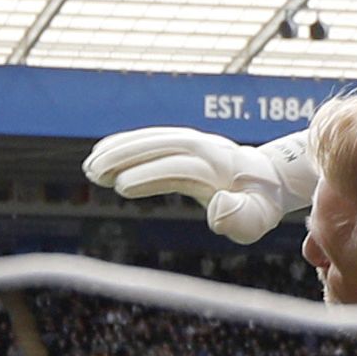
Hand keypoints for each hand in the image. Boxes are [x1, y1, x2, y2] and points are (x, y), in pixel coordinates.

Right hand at [82, 126, 317, 242]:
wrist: (267, 178)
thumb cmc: (258, 207)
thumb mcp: (257, 219)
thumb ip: (239, 217)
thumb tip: (217, 204)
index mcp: (222, 169)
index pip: (182, 168)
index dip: (151, 175)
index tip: (121, 186)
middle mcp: (207, 149)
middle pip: (163, 146)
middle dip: (127, 156)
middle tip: (94, 172)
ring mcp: (195, 141)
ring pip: (154, 137)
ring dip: (120, 147)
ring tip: (89, 166)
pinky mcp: (184, 140)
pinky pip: (153, 136)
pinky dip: (126, 140)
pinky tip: (99, 150)